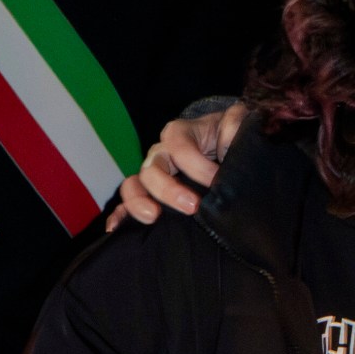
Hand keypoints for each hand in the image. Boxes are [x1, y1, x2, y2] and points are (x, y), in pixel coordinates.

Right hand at [108, 104, 245, 229]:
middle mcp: (162, 154)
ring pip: (134, 184)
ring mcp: (154, 175)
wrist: (228, 150)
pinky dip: (121, 215)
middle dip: (169, 189)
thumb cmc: (230, 137)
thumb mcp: (237, 124)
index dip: (195, 164)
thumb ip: (235, 124)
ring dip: (139, 201)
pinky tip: (116, 229)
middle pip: (151, 168)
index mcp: (181, 135)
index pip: (177, 145)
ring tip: (153, 217)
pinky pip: (127, 204)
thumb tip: (228, 137)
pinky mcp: (151, 195)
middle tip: (192, 207)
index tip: (216, 180)